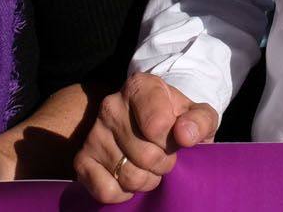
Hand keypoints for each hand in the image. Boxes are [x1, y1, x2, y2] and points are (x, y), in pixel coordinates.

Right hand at [73, 72, 219, 204]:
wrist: (151, 126)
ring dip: (147, 180)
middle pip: (146, 156)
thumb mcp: (198, 115)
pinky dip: (124, 194)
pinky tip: (129, 177)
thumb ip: (200, 121)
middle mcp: (111, 105)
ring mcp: (94, 133)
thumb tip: (185, 135)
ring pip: (129, 177)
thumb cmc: (177, 121)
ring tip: (149, 166)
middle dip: (164, 164)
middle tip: (165, 156)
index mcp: (140, 87)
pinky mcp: (82, 159)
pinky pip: (106, 191)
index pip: (158, 125)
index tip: (176, 138)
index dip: (173, 141)